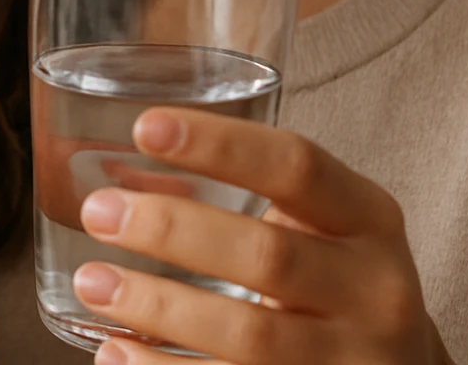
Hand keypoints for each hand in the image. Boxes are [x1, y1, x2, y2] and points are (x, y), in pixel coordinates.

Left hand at [72, 108, 454, 364]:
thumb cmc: (335, 284)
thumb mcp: (320, 229)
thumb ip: (249, 199)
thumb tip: (121, 181)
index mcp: (368, 220)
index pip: (297, 166)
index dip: (221, 144)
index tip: (146, 127)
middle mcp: (373, 290)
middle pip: (267, 254)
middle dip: (171, 229)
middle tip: (99, 211)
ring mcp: (351, 360)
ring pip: (249, 333)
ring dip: (159, 306)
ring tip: (94, 282)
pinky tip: (115, 350)